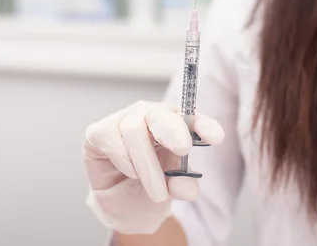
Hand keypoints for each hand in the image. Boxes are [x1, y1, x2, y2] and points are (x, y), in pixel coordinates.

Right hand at [83, 101, 224, 234]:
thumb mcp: (171, 190)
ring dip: (147, 165)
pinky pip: (112, 137)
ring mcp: (124, 120)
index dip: (203, 125)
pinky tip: (130, 172)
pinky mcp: (100, 130)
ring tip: (157, 193)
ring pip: (134, 130)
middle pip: (160, 115)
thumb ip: (180, 185)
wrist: (120, 201)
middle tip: (183, 149)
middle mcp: (150, 116)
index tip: (216, 137)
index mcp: (176, 125)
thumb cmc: (149, 186)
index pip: (191, 119)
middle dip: (173, 130)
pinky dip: (124, 159)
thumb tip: (188, 188)